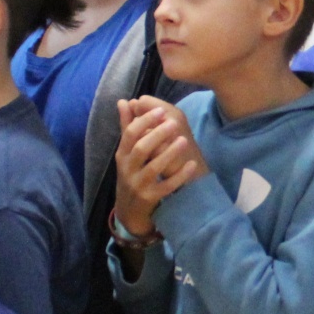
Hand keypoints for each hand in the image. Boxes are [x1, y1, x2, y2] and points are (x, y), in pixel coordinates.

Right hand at [115, 97, 207, 233]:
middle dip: (157, 134)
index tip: (160, 110)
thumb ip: (127, 127)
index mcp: (122, 155)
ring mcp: (138, 185)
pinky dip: (179, 176)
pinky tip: (192, 165)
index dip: (144, 120)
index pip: (130, 133)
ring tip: (184, 141)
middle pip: (140, 149)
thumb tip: (123, 101)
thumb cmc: (131, 176)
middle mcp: (127, 169)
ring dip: (169, 153)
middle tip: (174, 123)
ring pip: (153, 168)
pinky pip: (166, 186)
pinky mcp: (150, 199)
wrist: (130, 213)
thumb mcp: (126, 154)